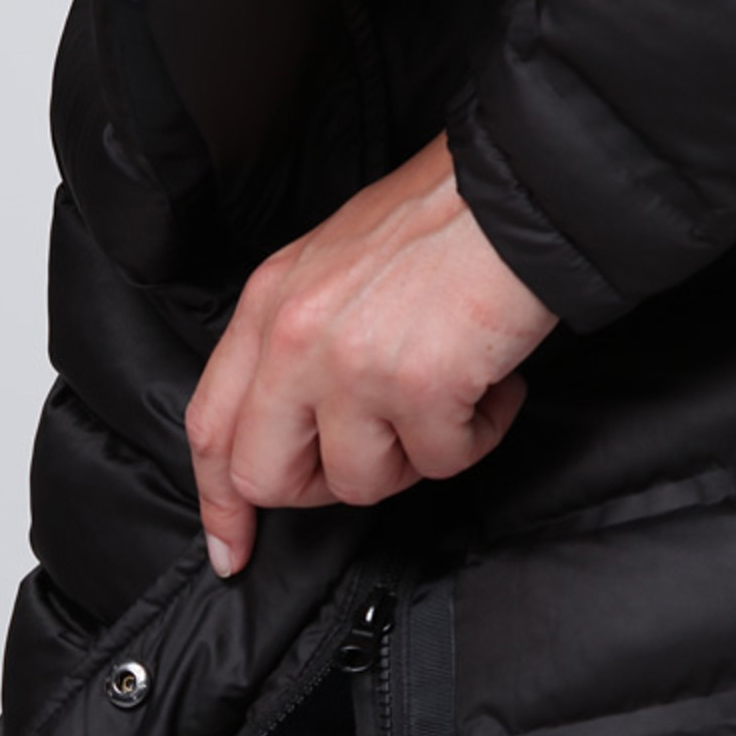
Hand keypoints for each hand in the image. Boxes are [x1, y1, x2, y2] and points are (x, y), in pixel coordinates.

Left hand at [185, 130, 559, 574]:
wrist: (525, 185)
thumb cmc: (444, 222)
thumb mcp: (333, 268)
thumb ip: (296, 345)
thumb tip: (294, 432)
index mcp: (268, 306)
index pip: (210, 426)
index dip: (220, 503)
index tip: (233, 551)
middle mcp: (294, 337)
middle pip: (266, 478)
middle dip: (324, 488)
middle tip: (379, 453)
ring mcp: (351, 364)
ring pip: (360, 482)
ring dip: (415, 457)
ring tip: (450, 395)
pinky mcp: (419, 386)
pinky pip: (442, 462)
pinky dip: (479, 433)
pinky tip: (493, 383)